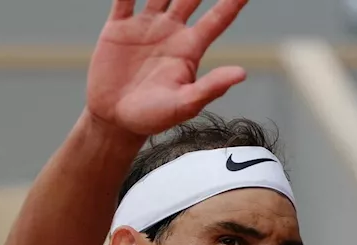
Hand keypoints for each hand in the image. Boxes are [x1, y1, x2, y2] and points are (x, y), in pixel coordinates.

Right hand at [86, 0, 249, 138]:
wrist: (115, 120)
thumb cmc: (154, 117)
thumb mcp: (185, 105)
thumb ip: (211, 87)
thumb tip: (242, 73)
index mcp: (190, 48)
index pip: (218, 19)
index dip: (233, 2)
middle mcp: (171, 32)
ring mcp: (146, 26)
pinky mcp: (119, 27)